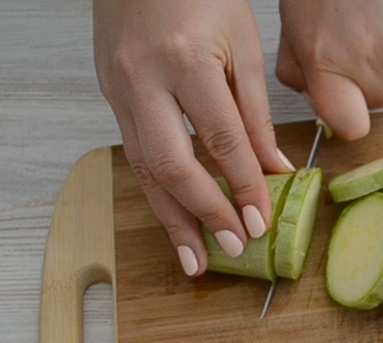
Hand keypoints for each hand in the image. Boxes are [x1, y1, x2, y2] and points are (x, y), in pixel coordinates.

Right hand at [93, 0, 294, 275]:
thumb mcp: (243, 45)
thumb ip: (256, 113)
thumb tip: (274, 171)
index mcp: (185, 60)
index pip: (221, 140)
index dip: (242, 187)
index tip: (259, 221)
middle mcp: (143, 79)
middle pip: (169, 165)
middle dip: (202, 214)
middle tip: (231, 247)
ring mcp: (117, 88)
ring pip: (142, 169)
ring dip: (171, 218)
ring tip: (195, 257)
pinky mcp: (108, 94)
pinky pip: (134, 153)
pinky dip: (157, 190)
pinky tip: (176, 217)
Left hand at [275, 0, 382, 139]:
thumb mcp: (292, 22)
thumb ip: (298, 68)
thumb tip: (314, 98)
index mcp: (326, 58)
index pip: (349, 125)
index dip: (347, 119)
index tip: (343, 107)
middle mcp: (370, 56)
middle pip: (379, 99)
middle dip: (367, 78)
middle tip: (355, 41)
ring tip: (377, 21)